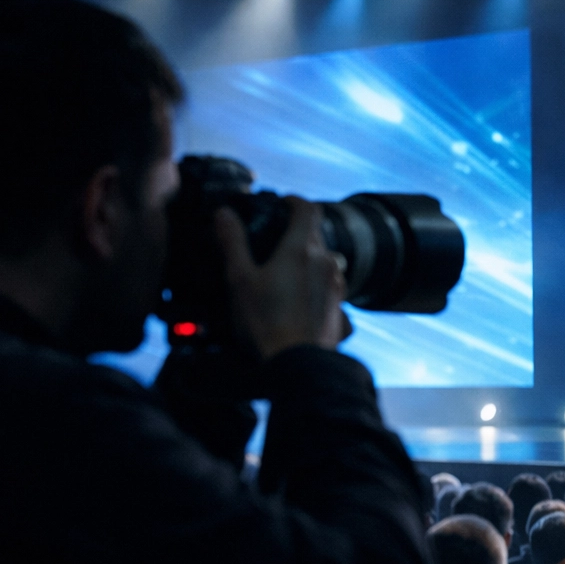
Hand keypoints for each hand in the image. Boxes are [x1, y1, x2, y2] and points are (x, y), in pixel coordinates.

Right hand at [215, 198, 352, 358]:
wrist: (298, 363)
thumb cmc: (266, 322)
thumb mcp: (240, 279)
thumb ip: (232, 242)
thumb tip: (224, 214)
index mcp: (301, 249)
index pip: (308, 208)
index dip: (295, 200)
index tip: (283, 203)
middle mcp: (325, 262)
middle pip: (317, 233)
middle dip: (298, 229)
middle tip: (277, 236)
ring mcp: (336, 284)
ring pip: (327, 258)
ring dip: (311, 256)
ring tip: (288, 267)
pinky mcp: (340, 305)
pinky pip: (331, 283)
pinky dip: (318, 280)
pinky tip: (301, 294)